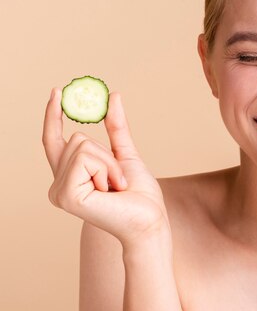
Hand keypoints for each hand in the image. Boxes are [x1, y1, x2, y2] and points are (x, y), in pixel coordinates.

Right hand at [43, 88, 168, 246]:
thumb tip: (113, 96)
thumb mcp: (126, 154)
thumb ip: (116, 127)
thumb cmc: (140, 195)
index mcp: (69, 177)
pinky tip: (111, 190)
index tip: (57, 91)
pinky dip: (107, 169)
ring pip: (81, 145)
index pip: (53, 141)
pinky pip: (86, 158)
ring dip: (110, 163)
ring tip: (116, 186)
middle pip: (76, 138)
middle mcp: (58, 185)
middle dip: (107, 154)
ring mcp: (59, 192)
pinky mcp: (66, 196)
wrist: (150, 219)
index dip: (53, 116)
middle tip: (119, 180)